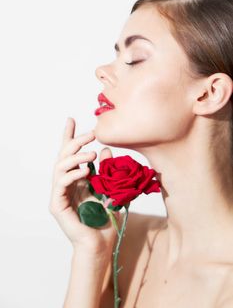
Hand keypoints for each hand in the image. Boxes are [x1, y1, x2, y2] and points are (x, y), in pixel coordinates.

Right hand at [49, 117, 120, 255]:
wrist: (101, 245)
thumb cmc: (106, 219)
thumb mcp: (110, 189)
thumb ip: (106, 171)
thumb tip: (106, 150)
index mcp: (77, 179)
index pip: (71, 155)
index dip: (70, 137)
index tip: (71, 120)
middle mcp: (66, 185)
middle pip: (64, 157)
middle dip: (75, 142)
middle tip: (90, 133)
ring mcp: (60, 195)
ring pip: (60, 167)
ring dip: (75, 157)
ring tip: (91, 154)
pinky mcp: (57, 206)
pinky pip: (61, 184)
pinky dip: (72, 174)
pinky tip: (85, 171)